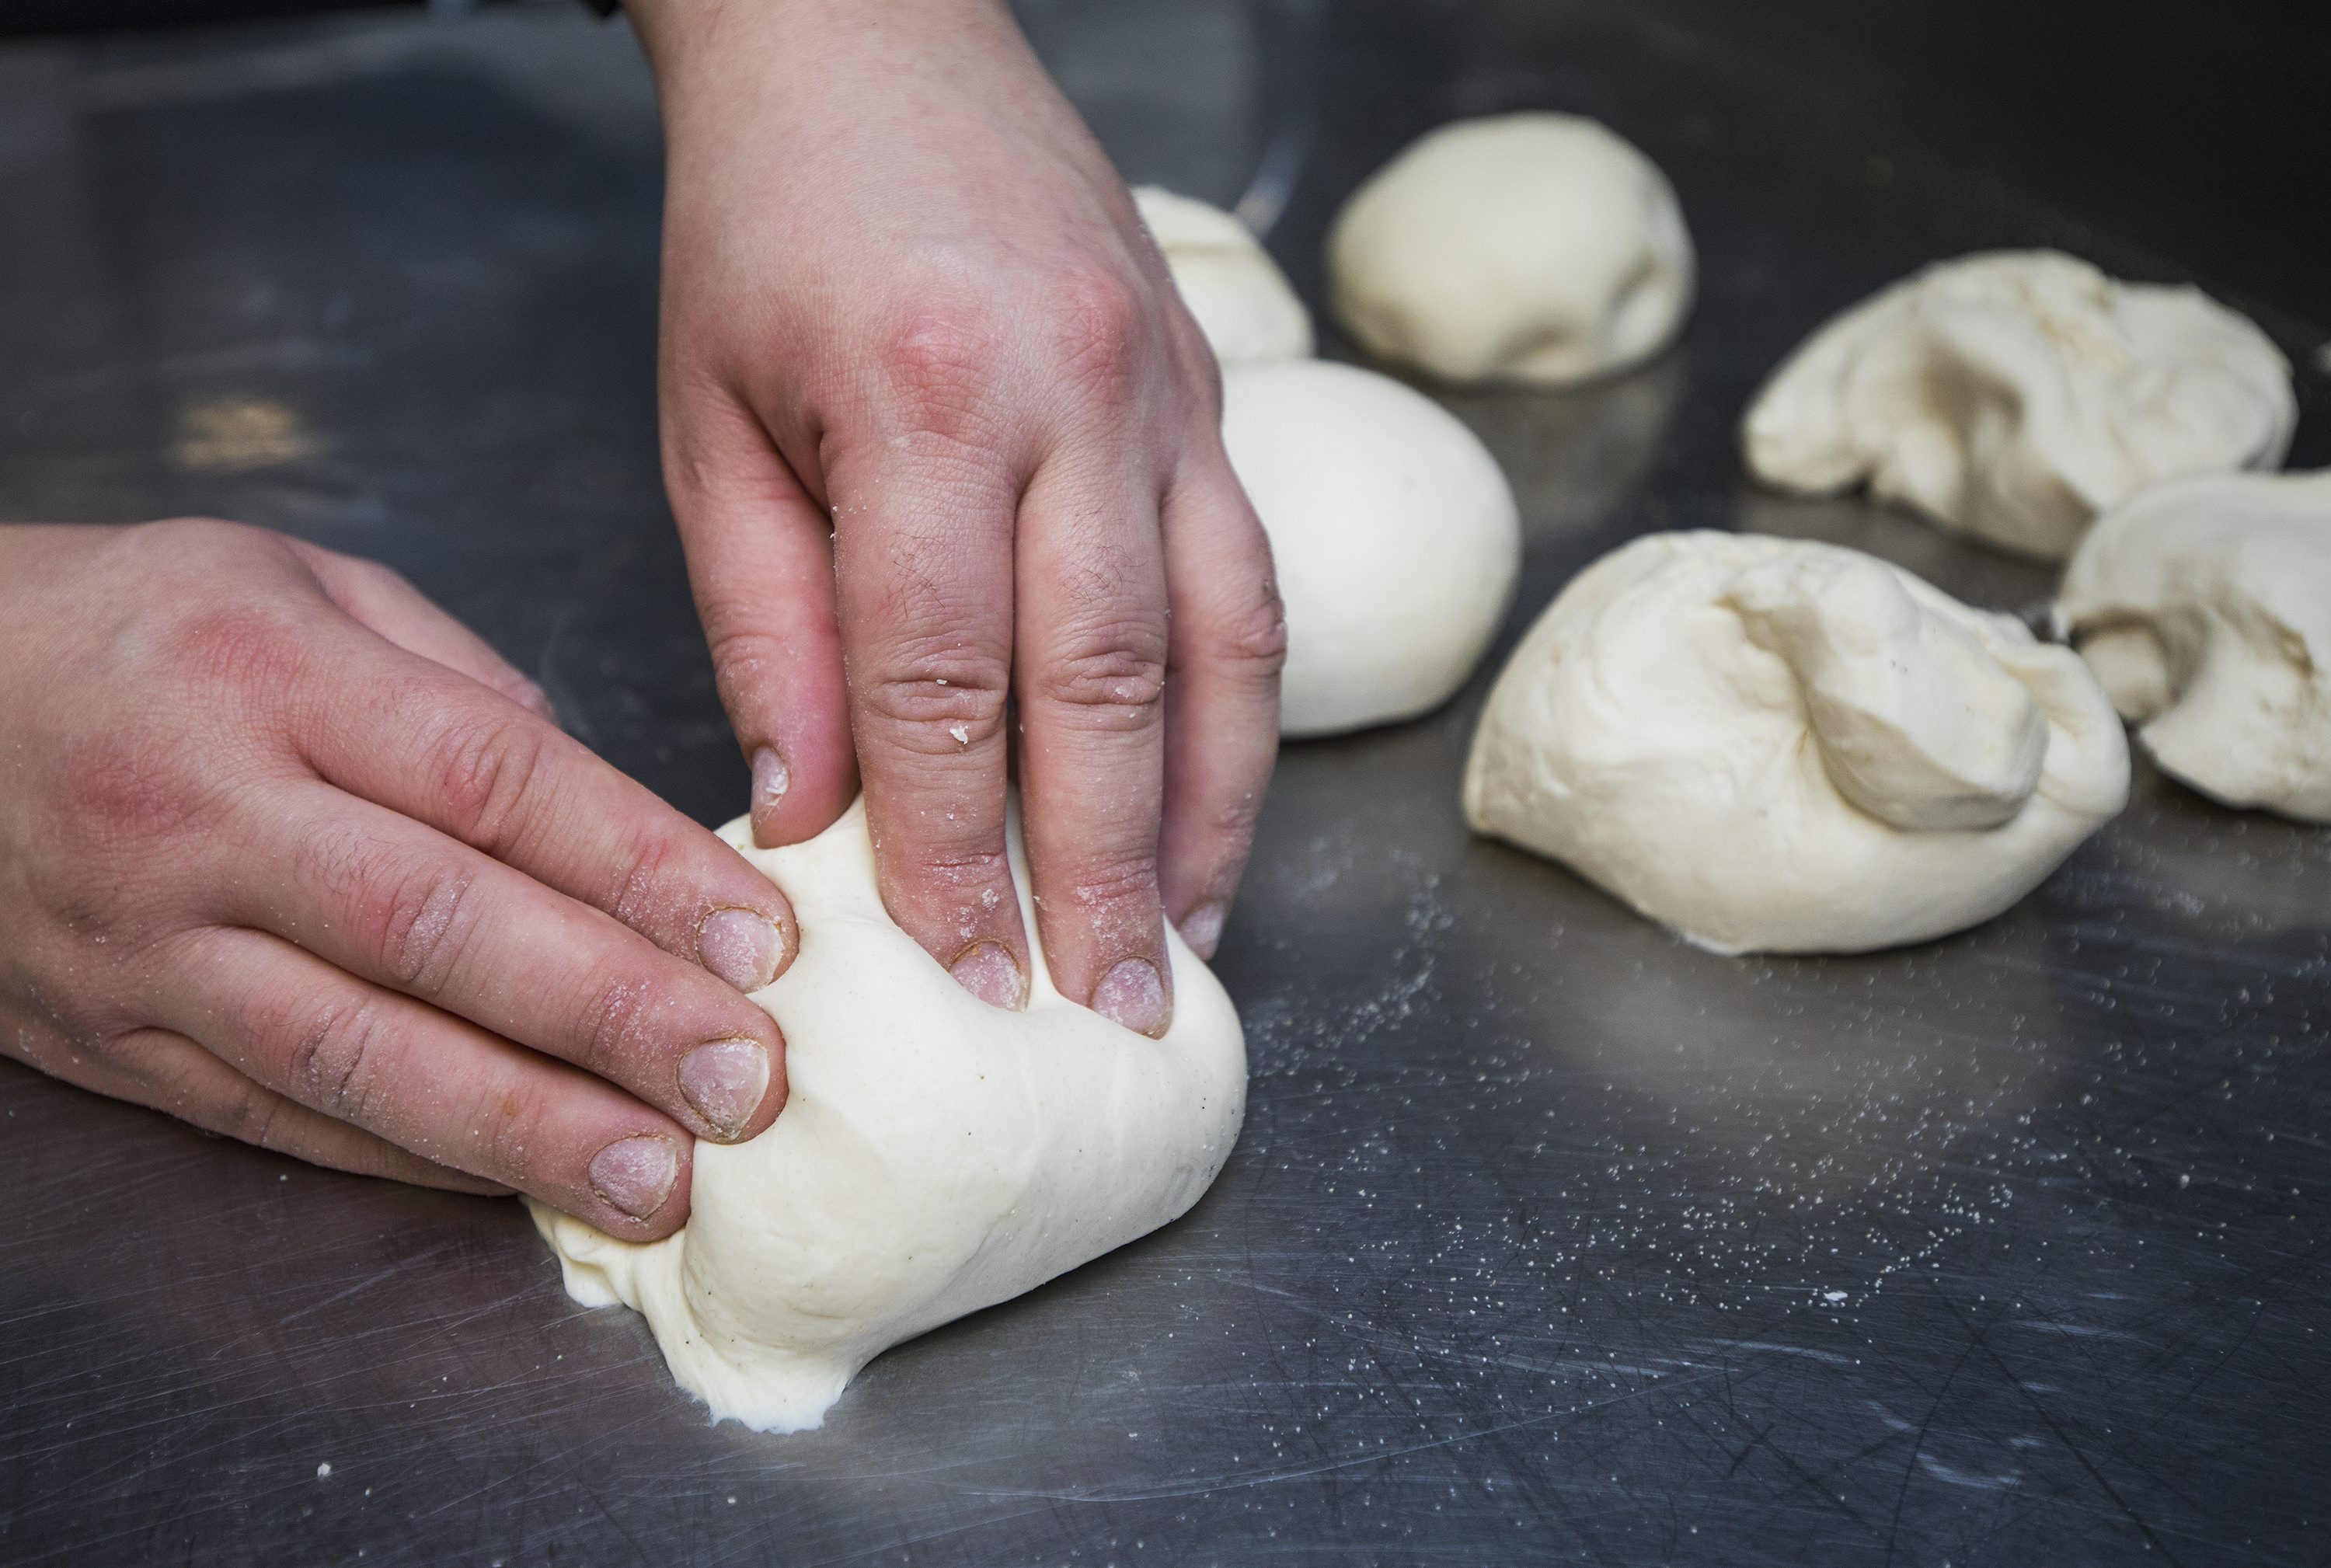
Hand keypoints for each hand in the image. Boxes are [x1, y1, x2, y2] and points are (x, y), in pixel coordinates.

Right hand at [0, 520, 798, 1239]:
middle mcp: (209, 817)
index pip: (496, 781)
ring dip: (525, 1128)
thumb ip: (462, 691)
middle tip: (746, 1082)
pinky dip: (412, 1159)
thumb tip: (612, 813)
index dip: (641, 869)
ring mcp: (153, 946)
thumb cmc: (138, 628)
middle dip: (611, 1017)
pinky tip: (521, 1186)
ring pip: (358, 1055)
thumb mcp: (302, 584)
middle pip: (440, 931)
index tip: (762, 940)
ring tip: (662, 1181)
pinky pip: (282, 1115)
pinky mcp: (115, 1043)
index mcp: (275, 677)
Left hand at [630, 0, 1285, 1033]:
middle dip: (1106, 872)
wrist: (875, 40)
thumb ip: (763, 627)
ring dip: (1212, 817)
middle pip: (1109, 685)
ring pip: (1222, 646)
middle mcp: (1079, 398)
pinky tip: (1218, 811)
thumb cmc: (767, 230)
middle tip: (1103, 1013)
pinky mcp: (1215, 400)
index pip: (948, 678)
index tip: (955, 970)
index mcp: (928, 398)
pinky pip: (1252, 582)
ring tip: (1188, 948)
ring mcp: (1170, 396)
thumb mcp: (709, 424)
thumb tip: (808, 819)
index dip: (954, 844)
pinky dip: (1243, 718)